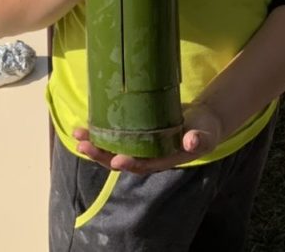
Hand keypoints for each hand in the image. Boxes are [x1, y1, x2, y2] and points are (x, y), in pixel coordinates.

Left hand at [72, 102, 223, 174]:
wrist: (202, 121)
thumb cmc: (205, 129)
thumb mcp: (206, 133)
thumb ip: (199, 139)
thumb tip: (192, 141)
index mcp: (165, 159)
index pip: (145, 164)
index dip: (130, 163)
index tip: (116, 160)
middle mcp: (149, 156)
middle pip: (122, 159)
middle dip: (101, 154)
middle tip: (83, 146)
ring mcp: (141, 146)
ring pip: (114, 149)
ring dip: (95, 145)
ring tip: (78, 136)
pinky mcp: (137, 134)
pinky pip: (116, 136)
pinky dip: (101, 133)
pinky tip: (86, 126)